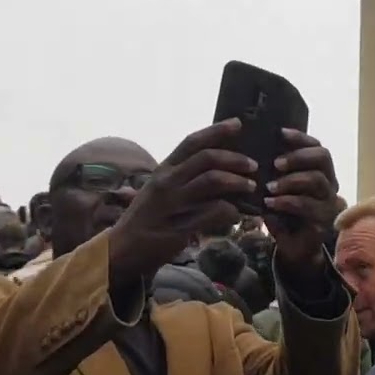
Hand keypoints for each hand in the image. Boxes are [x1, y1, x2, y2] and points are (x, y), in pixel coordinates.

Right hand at [108, 119, 255, 283]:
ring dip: (238, 182)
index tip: (237, 124)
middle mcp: (167, 181)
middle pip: (207, 158)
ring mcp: (173, 202)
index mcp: (163, 169)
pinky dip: (231, 211)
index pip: (192, 142)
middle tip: (252, 165)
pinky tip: (236, 215)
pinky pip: (215, 211)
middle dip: (235, 159)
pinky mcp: (181, 225)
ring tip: (250, 187)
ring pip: (213, 180)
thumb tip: (219, 168)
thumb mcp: (160, 191)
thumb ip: (184, 178)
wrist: (122, 250)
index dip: (216, 131)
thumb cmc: (146, 219)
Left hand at [264, 128, 339, 277]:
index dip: (300, 138)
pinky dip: (287, 201)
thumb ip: (272, 173)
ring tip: (269, 187)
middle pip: (323, 158)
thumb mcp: (277, 190)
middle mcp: (329, 183)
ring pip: (317, 180)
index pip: (316, 146)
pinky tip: (270, 203)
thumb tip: (249, 150)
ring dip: (291, 181)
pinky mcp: (323, 220)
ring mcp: (329, 202)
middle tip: (276, 163)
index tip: (280, 133)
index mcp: (320, 171)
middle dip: (298, 156)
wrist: (295, 248)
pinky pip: (308, 205)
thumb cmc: (285, 213)